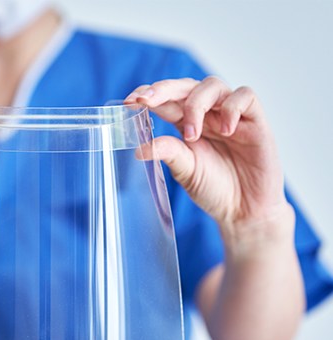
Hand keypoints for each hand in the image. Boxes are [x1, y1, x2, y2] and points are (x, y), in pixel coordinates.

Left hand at [125, 77, 288, 228]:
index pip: (165, 99)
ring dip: (196, 105)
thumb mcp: (186, 172)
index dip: (148, 94)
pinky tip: (225, 130)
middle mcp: (207, 114)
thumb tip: (139, 149)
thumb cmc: (214, 189)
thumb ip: (169, 154)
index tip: (129, 102)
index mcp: (185, 123)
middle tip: (146, 101)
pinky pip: (245, 96)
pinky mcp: (255, 120)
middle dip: (163, 89)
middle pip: (186, 86)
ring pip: (213, 85)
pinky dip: (231, 108)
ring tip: (191, 135)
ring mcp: (231, 115)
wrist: (244, 210)